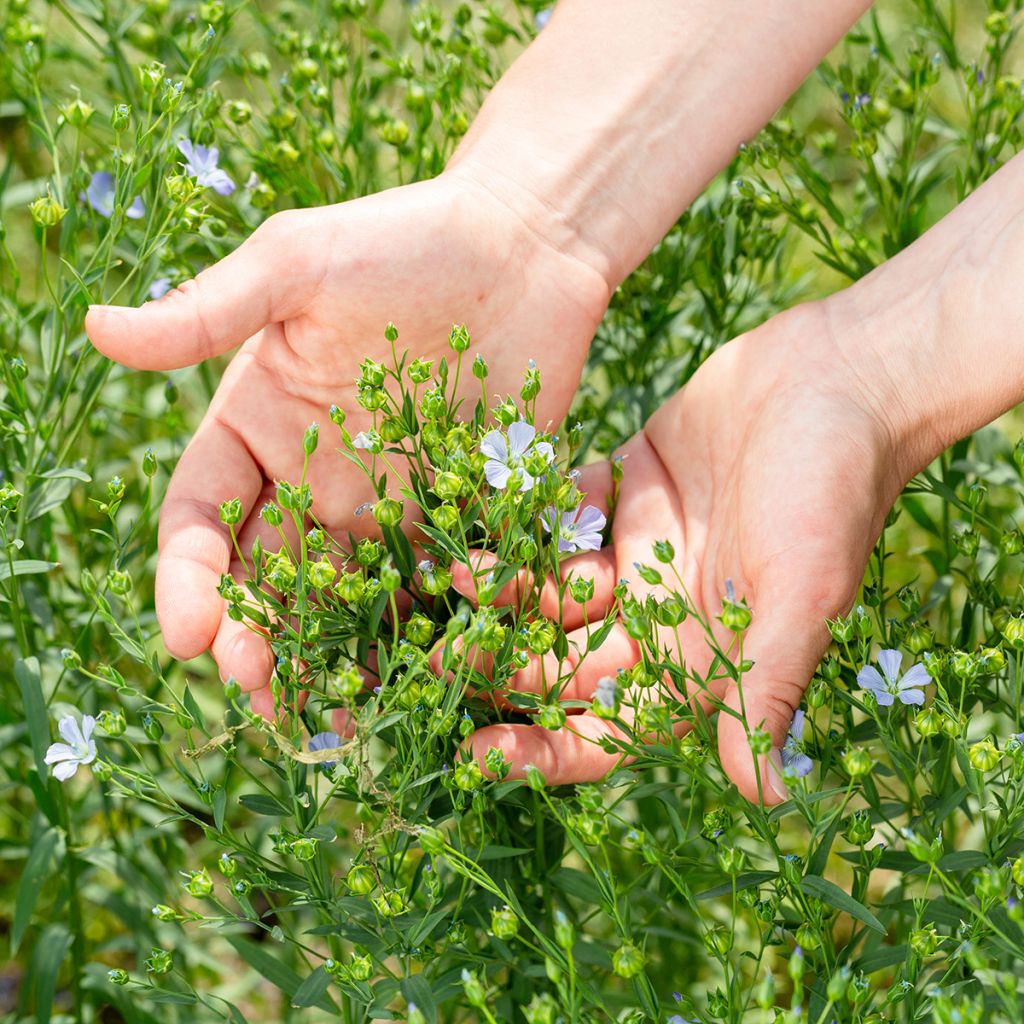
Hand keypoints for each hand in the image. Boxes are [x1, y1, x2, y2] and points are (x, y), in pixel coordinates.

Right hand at [85, 170, 608, 715]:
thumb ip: (209, 311)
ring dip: (337, 659)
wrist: (524, 245)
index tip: (188, 633)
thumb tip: (96, 329)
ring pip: (349, 599)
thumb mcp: (297, 263)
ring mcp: (390, 503)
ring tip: (334, 720)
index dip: (189, 575)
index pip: (204, 515)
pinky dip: (430, 627)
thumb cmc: (403, 238)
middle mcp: (316, 478)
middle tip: (260, 693)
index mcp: (259, 426)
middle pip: (271, 576)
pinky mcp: (461, 511)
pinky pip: (439, 583)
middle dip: (258, 639)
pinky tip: (430, 672)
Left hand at [460, 301, 908, 801]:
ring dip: (500, 589)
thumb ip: (769, 684)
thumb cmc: (831, 490)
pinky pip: (555, 516)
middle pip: (563, 660)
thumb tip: (766, 796)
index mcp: (699, 655)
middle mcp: (660, 612)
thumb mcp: (802, 592)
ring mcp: (635, 550)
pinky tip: (470, 515)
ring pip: (549, 589)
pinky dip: (518, 520)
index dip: (548, 748)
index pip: (613, 724)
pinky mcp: (619, 488)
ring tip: (446, 579)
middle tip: (431, 659)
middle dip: (502, 663)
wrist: (836, 377)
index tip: (479, 753)